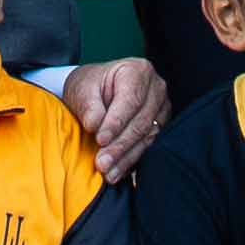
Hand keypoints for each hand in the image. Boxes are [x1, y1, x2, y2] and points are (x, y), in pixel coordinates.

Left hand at [61, 54, 169, 178]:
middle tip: (101, 162)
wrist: (97, 92)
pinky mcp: (160, 127)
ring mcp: (161, 109)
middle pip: (142, 121)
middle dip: (120, 145)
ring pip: (147, 137)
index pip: (131, 100)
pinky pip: (148, 147)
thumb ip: (89, 106)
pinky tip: (116, 172)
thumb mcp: (82, 89)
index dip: (116, 122)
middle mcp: (156, 88)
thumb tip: (95, 125)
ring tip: (107, 172)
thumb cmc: (90, 86)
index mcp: (138, 71)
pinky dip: (131, 161)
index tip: (100, 139)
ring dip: (126, 157)